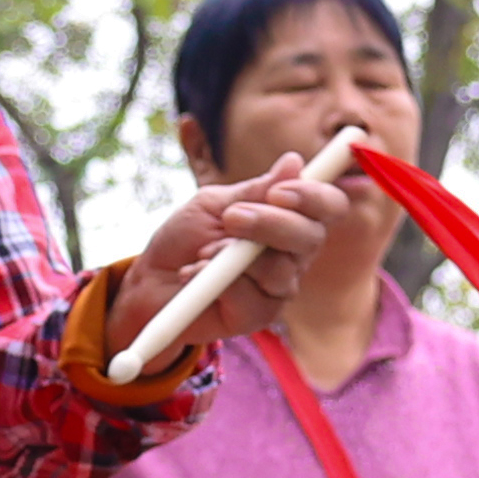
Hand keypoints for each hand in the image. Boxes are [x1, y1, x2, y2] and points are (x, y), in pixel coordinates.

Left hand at [109, 155, 350, 360]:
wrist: (151, 281)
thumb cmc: (185, 239)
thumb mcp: (214, 205)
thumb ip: (255, 190)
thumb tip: (294, 162)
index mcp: (289, 219)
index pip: (327, 206)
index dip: (315, 196)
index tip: (280, 192)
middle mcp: (293, 255)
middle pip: (311, 237)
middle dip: (271, 223)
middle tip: (231, 217)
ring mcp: (279, 287)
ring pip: (280, 269)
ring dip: (233, 255)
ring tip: (202, 252)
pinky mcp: (259, 315)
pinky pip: (252, 296)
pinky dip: (219, 280)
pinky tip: (196, 275)